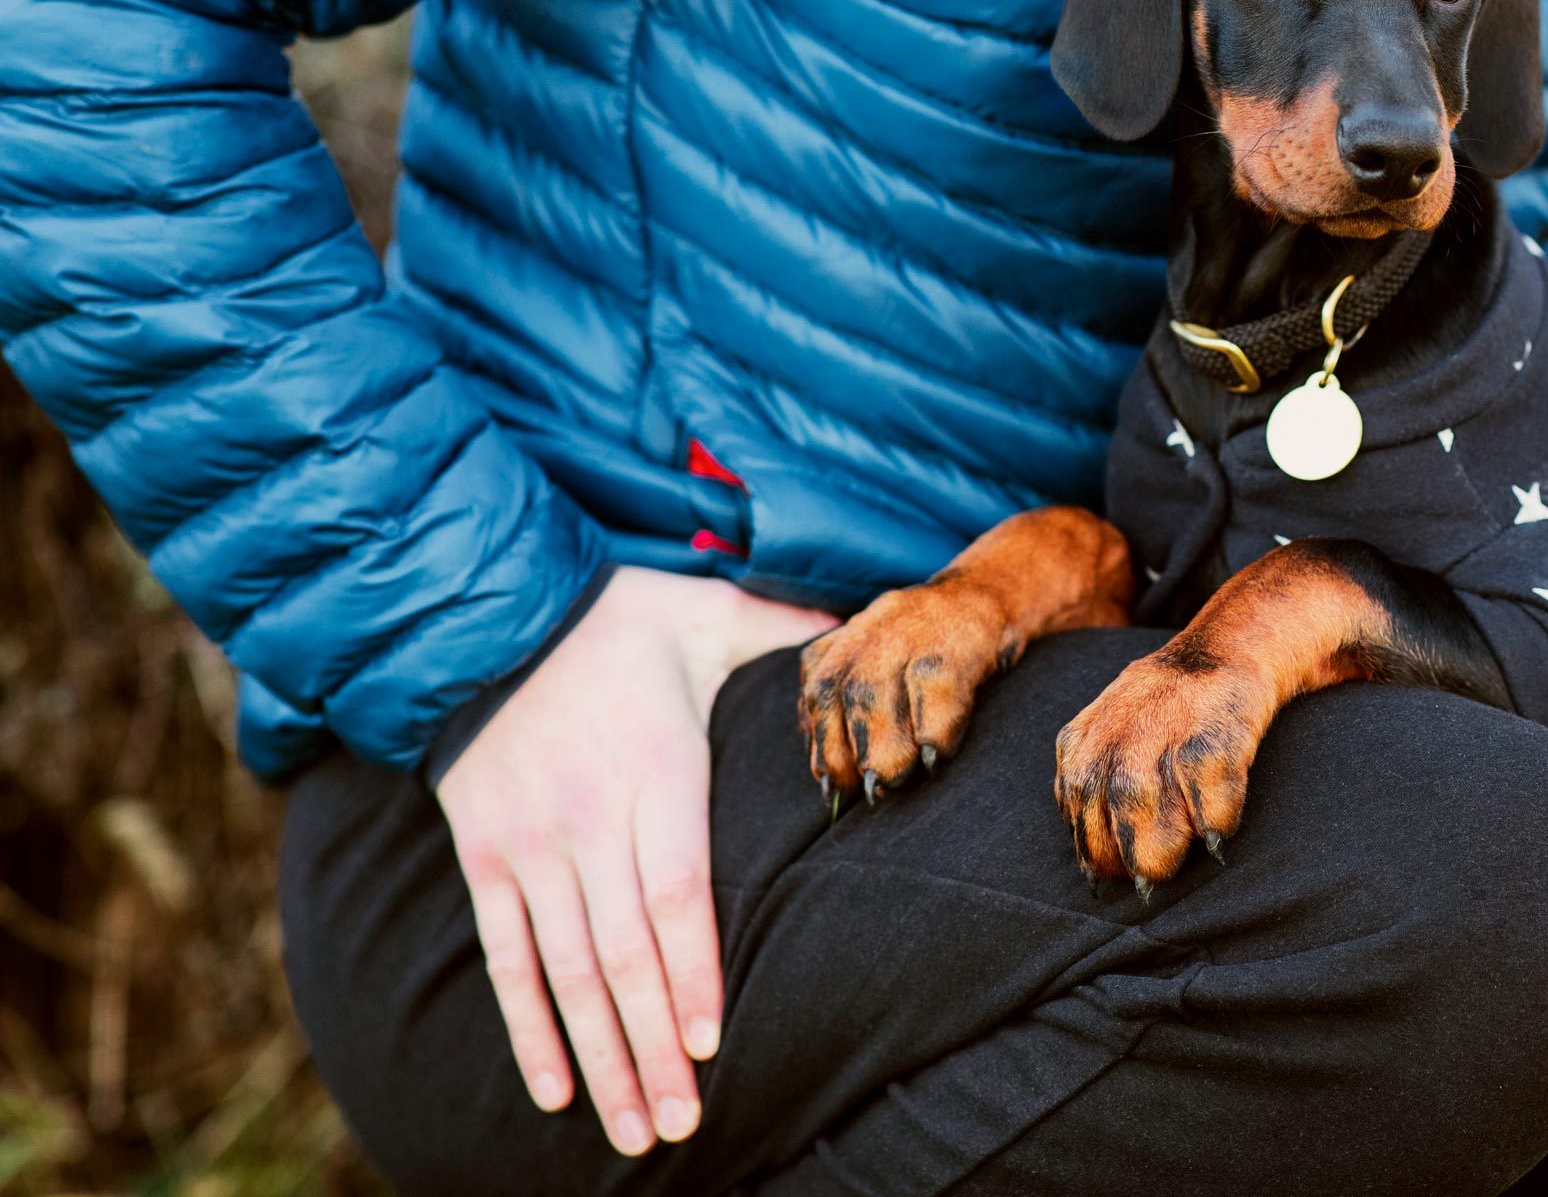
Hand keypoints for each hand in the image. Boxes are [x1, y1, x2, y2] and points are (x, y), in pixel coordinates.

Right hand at [435, 567, 834, 1154]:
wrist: (490, 614)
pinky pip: (506, 956)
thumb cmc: (621, 616)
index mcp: (655, 771)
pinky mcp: (486, 859)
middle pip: (623, 953)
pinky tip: (554, 1091)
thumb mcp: (712, 611)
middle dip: (653, 1047)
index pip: (676, 892)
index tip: (713, 1044)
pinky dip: (527, 1027)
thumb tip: (866, 628)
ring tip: (633, 1130)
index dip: (692, 973)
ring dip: (601, 1057)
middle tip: (683, 1124)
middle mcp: (586, 819)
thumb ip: (789, 630)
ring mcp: (530, 845)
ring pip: (567, 972)